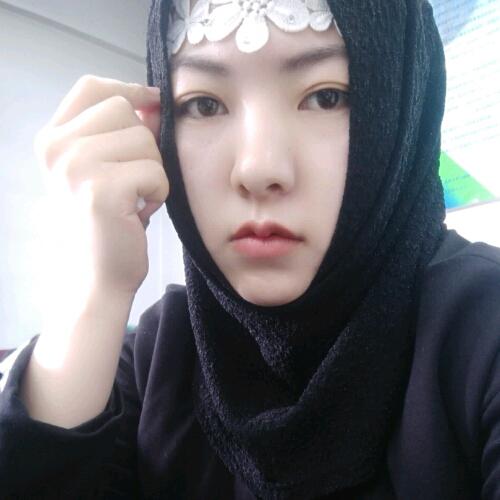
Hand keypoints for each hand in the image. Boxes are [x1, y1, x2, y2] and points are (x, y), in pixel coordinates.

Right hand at [34, 75, 168, 295]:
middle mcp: (56, 148)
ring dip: (153, 172)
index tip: (153, 102)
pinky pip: (156, 171)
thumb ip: (123, 132)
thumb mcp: (107, 168)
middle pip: (125, 110)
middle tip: (133, 181)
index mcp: (53, 139)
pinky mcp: (101, 189)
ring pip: (146, 141)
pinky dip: (159, 193)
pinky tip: (139, 212)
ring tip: (134, 199)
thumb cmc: (109, 222)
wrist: (100, 275)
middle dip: (145, 146)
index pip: (92, 87)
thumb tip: (155, 103)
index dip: (129, 89)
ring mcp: (75, 166)